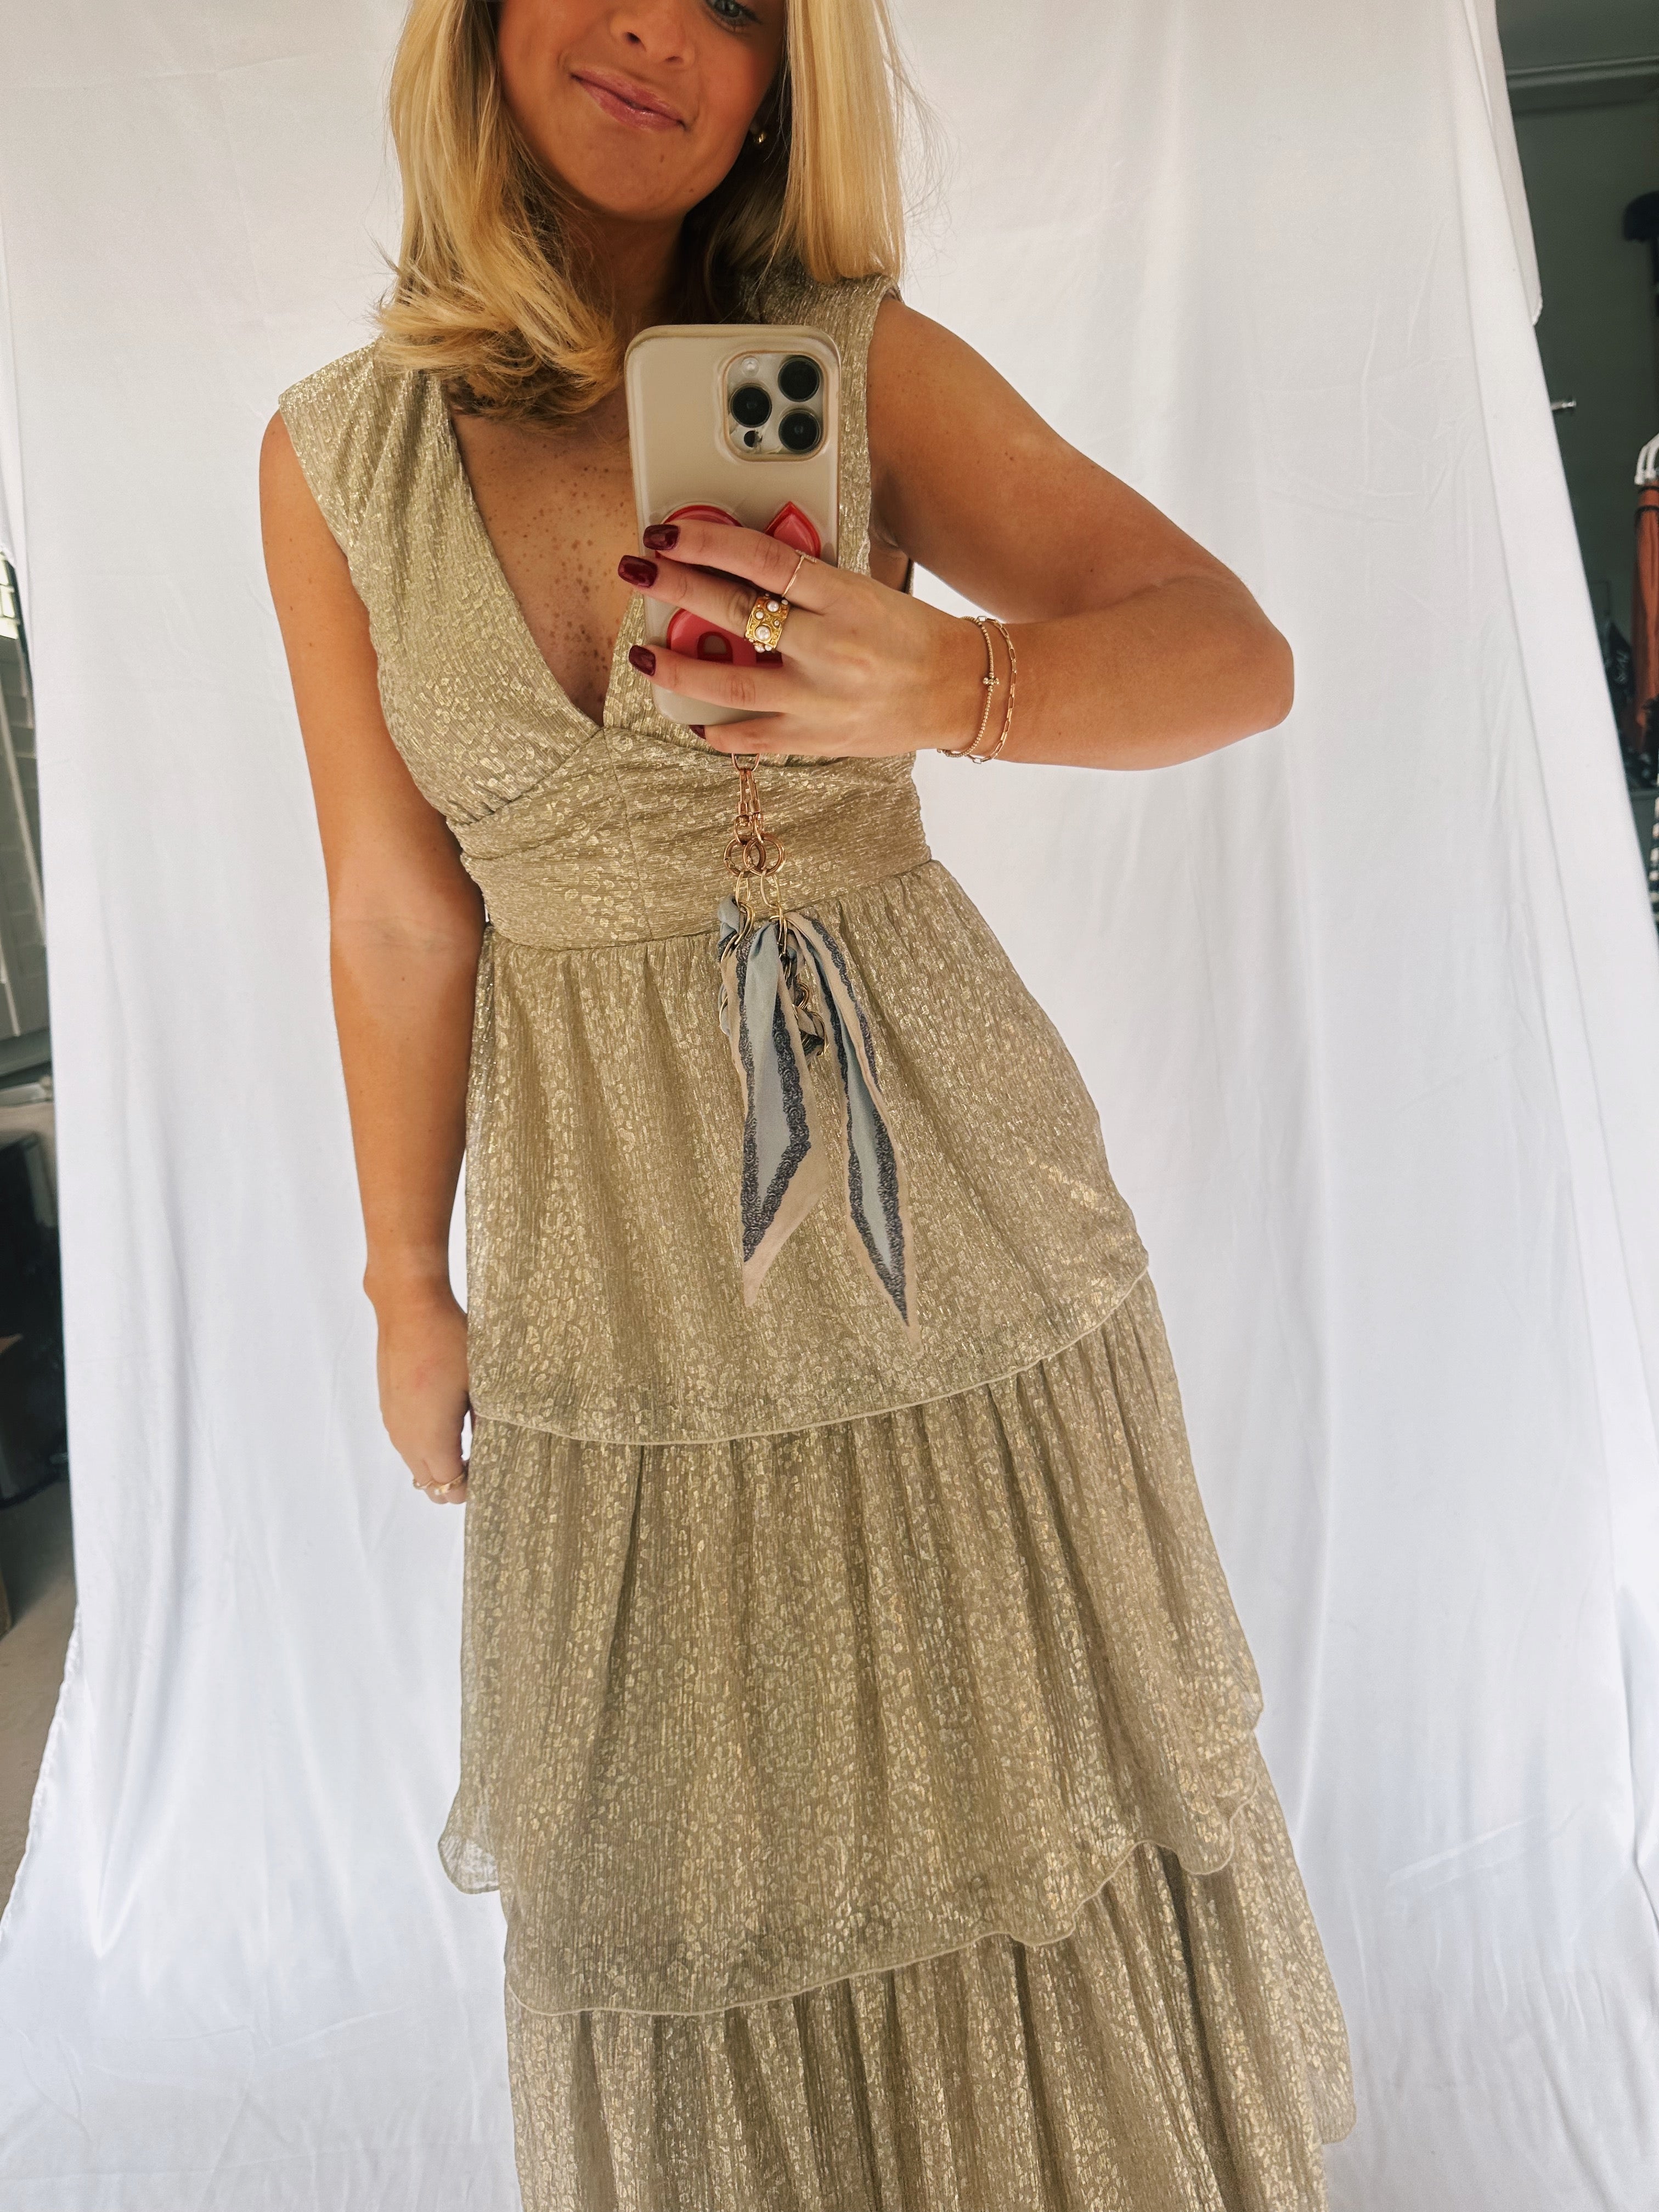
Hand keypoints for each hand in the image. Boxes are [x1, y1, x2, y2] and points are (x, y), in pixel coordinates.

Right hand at [373, 1287, 470, 1504]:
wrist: (409, 1308)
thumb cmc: (448, 1341)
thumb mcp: (480, 1384)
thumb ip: (487, 1423)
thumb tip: (496, 1447)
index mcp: (431, 1437)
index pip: (448, 1485)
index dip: (470, 1487)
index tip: (491, 1473)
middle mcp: (406, 1437)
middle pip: (428, 1482)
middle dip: (453, 1481)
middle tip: (481, 1464)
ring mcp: (393, 1422)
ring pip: (414, 1463)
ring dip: (437, 1464)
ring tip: (466, 1444)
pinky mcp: (387, 1406)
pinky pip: (405, 1441)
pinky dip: (424, 1446)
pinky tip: (444, 1422)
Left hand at [619, 518, 986, 757]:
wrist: (960, 690)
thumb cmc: (910, 633)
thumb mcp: (862, 589)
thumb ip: (804, 583)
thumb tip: (735, 569)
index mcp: (844, 598)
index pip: (760, 559)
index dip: (706, 542)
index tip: (668, 533)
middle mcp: (828, 649)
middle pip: (733, 613)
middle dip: (674, 589)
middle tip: (638, 571)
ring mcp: (818, 701)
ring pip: (727, 684)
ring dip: (675, 669)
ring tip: (644, 656)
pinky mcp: (816, 740)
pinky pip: (750, 738)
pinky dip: (715, 729)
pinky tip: (694, 719)